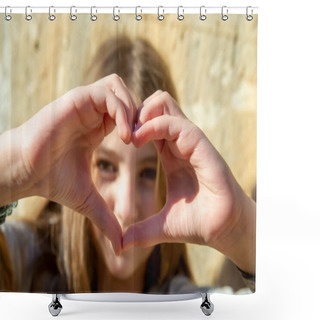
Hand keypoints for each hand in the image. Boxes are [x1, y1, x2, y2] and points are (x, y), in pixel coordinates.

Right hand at [18, 74, 135, 253]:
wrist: (23, 172)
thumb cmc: (52, 181)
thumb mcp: (87, 200)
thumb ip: (106, 218)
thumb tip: (120, 246)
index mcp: (97, 127)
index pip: (127, 112)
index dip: (141, 126)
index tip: (146, 148)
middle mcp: (92, 112)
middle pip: (126, 94)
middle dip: (140, 114)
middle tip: (144, 140)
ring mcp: (83, 103)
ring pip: (117, 86)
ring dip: (131, 110)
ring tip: (131, 139)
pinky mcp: (74, 100)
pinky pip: (106, 93)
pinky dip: (120, 110)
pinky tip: (123, 137)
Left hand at [123, 90, 255, 273]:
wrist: (225, 231)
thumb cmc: (199, 224)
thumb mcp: (161, 226)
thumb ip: (140, 231)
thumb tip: (119, 245)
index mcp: (173, 156)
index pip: (151, 125)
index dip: (133, 125)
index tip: (118, 138)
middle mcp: (181, 145)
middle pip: (158, 107)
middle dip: (136, 111)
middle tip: (122, 131)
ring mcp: (191, 143)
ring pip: (166, 105)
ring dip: (142, 114)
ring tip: (129, 134)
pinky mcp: (201, 146)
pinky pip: (176, 124)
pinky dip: (153, 125)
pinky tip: (136, 139)